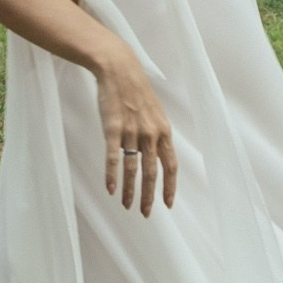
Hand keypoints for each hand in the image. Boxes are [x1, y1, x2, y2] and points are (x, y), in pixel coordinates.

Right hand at [95, 40, 177, 215]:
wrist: (119, 69)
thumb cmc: (136, 90)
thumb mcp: (154, 112)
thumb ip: (156, 133)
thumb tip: (156, 154)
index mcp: (163, 130)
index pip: (171, 165)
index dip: (170, 186)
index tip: (167, 204)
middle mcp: (150, 134)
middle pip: (152, 172)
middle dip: (149, 196)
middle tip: (145, 213)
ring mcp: (131, 131)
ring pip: (133, 169)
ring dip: (130, 190)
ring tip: (127, 205)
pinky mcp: (112, 129)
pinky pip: (113, 158)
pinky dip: (111, 175)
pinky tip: (111, 189)